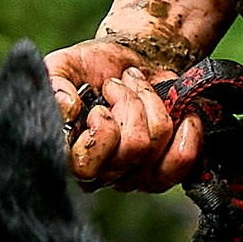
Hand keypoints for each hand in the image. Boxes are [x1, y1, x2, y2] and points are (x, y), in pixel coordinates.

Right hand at [44, 38, 204, 190]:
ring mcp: (131, 178)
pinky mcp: (161, 175)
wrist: (131, 63)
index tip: (98, 105)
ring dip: (151, 104)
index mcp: (67, 155)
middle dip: (131, 104)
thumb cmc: (93, 68)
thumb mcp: (65, 65)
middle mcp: (98, 174)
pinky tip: (181, 114)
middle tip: (119, 86)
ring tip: (138, 89)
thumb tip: (67, 108)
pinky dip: (187, 132)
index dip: (101, 131)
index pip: (85, 166)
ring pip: (155, 144)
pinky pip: (181, 162)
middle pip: (132, 148)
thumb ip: (54, 82)